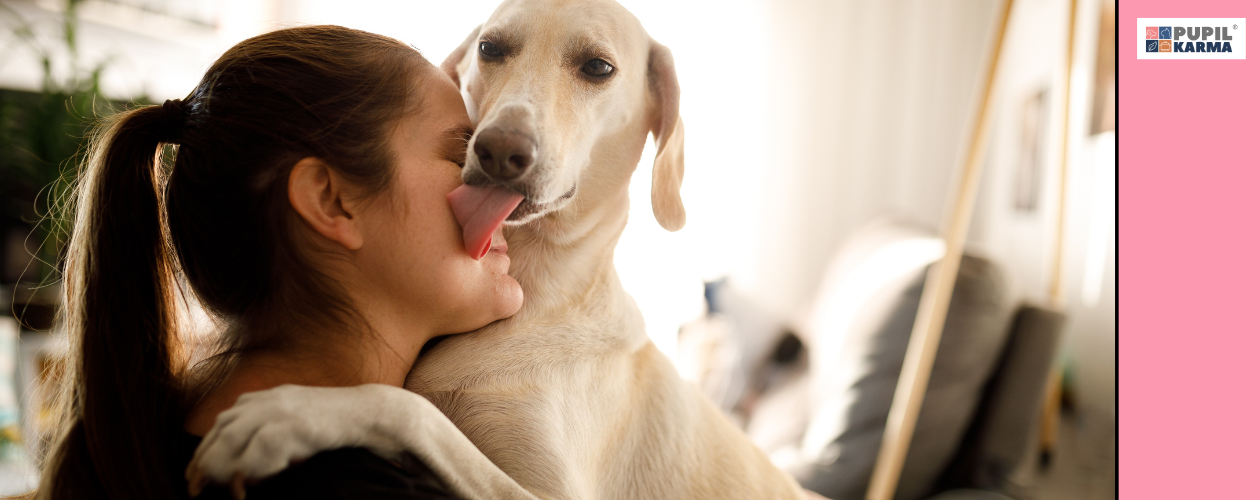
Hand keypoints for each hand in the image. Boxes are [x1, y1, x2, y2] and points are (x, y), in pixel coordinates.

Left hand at [186, 384, 414, 498]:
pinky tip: (245, 485)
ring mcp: (282, 410)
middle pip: (221, 429)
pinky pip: (261, 448)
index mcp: (266, 397)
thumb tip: (244, 469)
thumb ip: (270, 435)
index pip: (222, 422)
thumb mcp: (297, 423)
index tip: (195, 474)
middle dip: (204, 460)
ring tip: (212, 488)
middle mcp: (268, 400)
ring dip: (219, 465)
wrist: (375, 413)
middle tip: (195, 487)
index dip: (205, 449)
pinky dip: (248, 467)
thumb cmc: (338, 425)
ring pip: (233, 436)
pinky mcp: (297, 425)